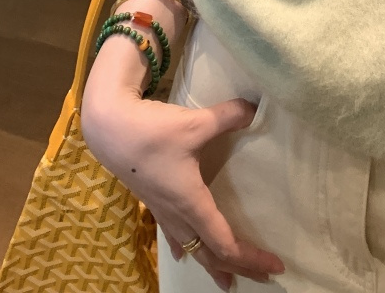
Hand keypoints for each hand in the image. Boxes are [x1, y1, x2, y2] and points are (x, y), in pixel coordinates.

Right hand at [81, 85, 284, 288]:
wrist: (109, 129)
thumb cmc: (152, 131)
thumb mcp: (194, 122)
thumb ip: (228, 116)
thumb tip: (255, 109)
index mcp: (191, 203)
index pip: (224, 243)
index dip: (250, 257)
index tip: (275, 265)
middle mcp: (177, 214)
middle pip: (210, 253)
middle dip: (238, 267)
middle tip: (263, 277)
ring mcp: (162, 210)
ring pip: (192, 247)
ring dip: (212, 263)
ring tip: (228, 279)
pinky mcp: (152, 200)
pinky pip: (172, 234)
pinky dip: (185, 248)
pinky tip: (184, 254)